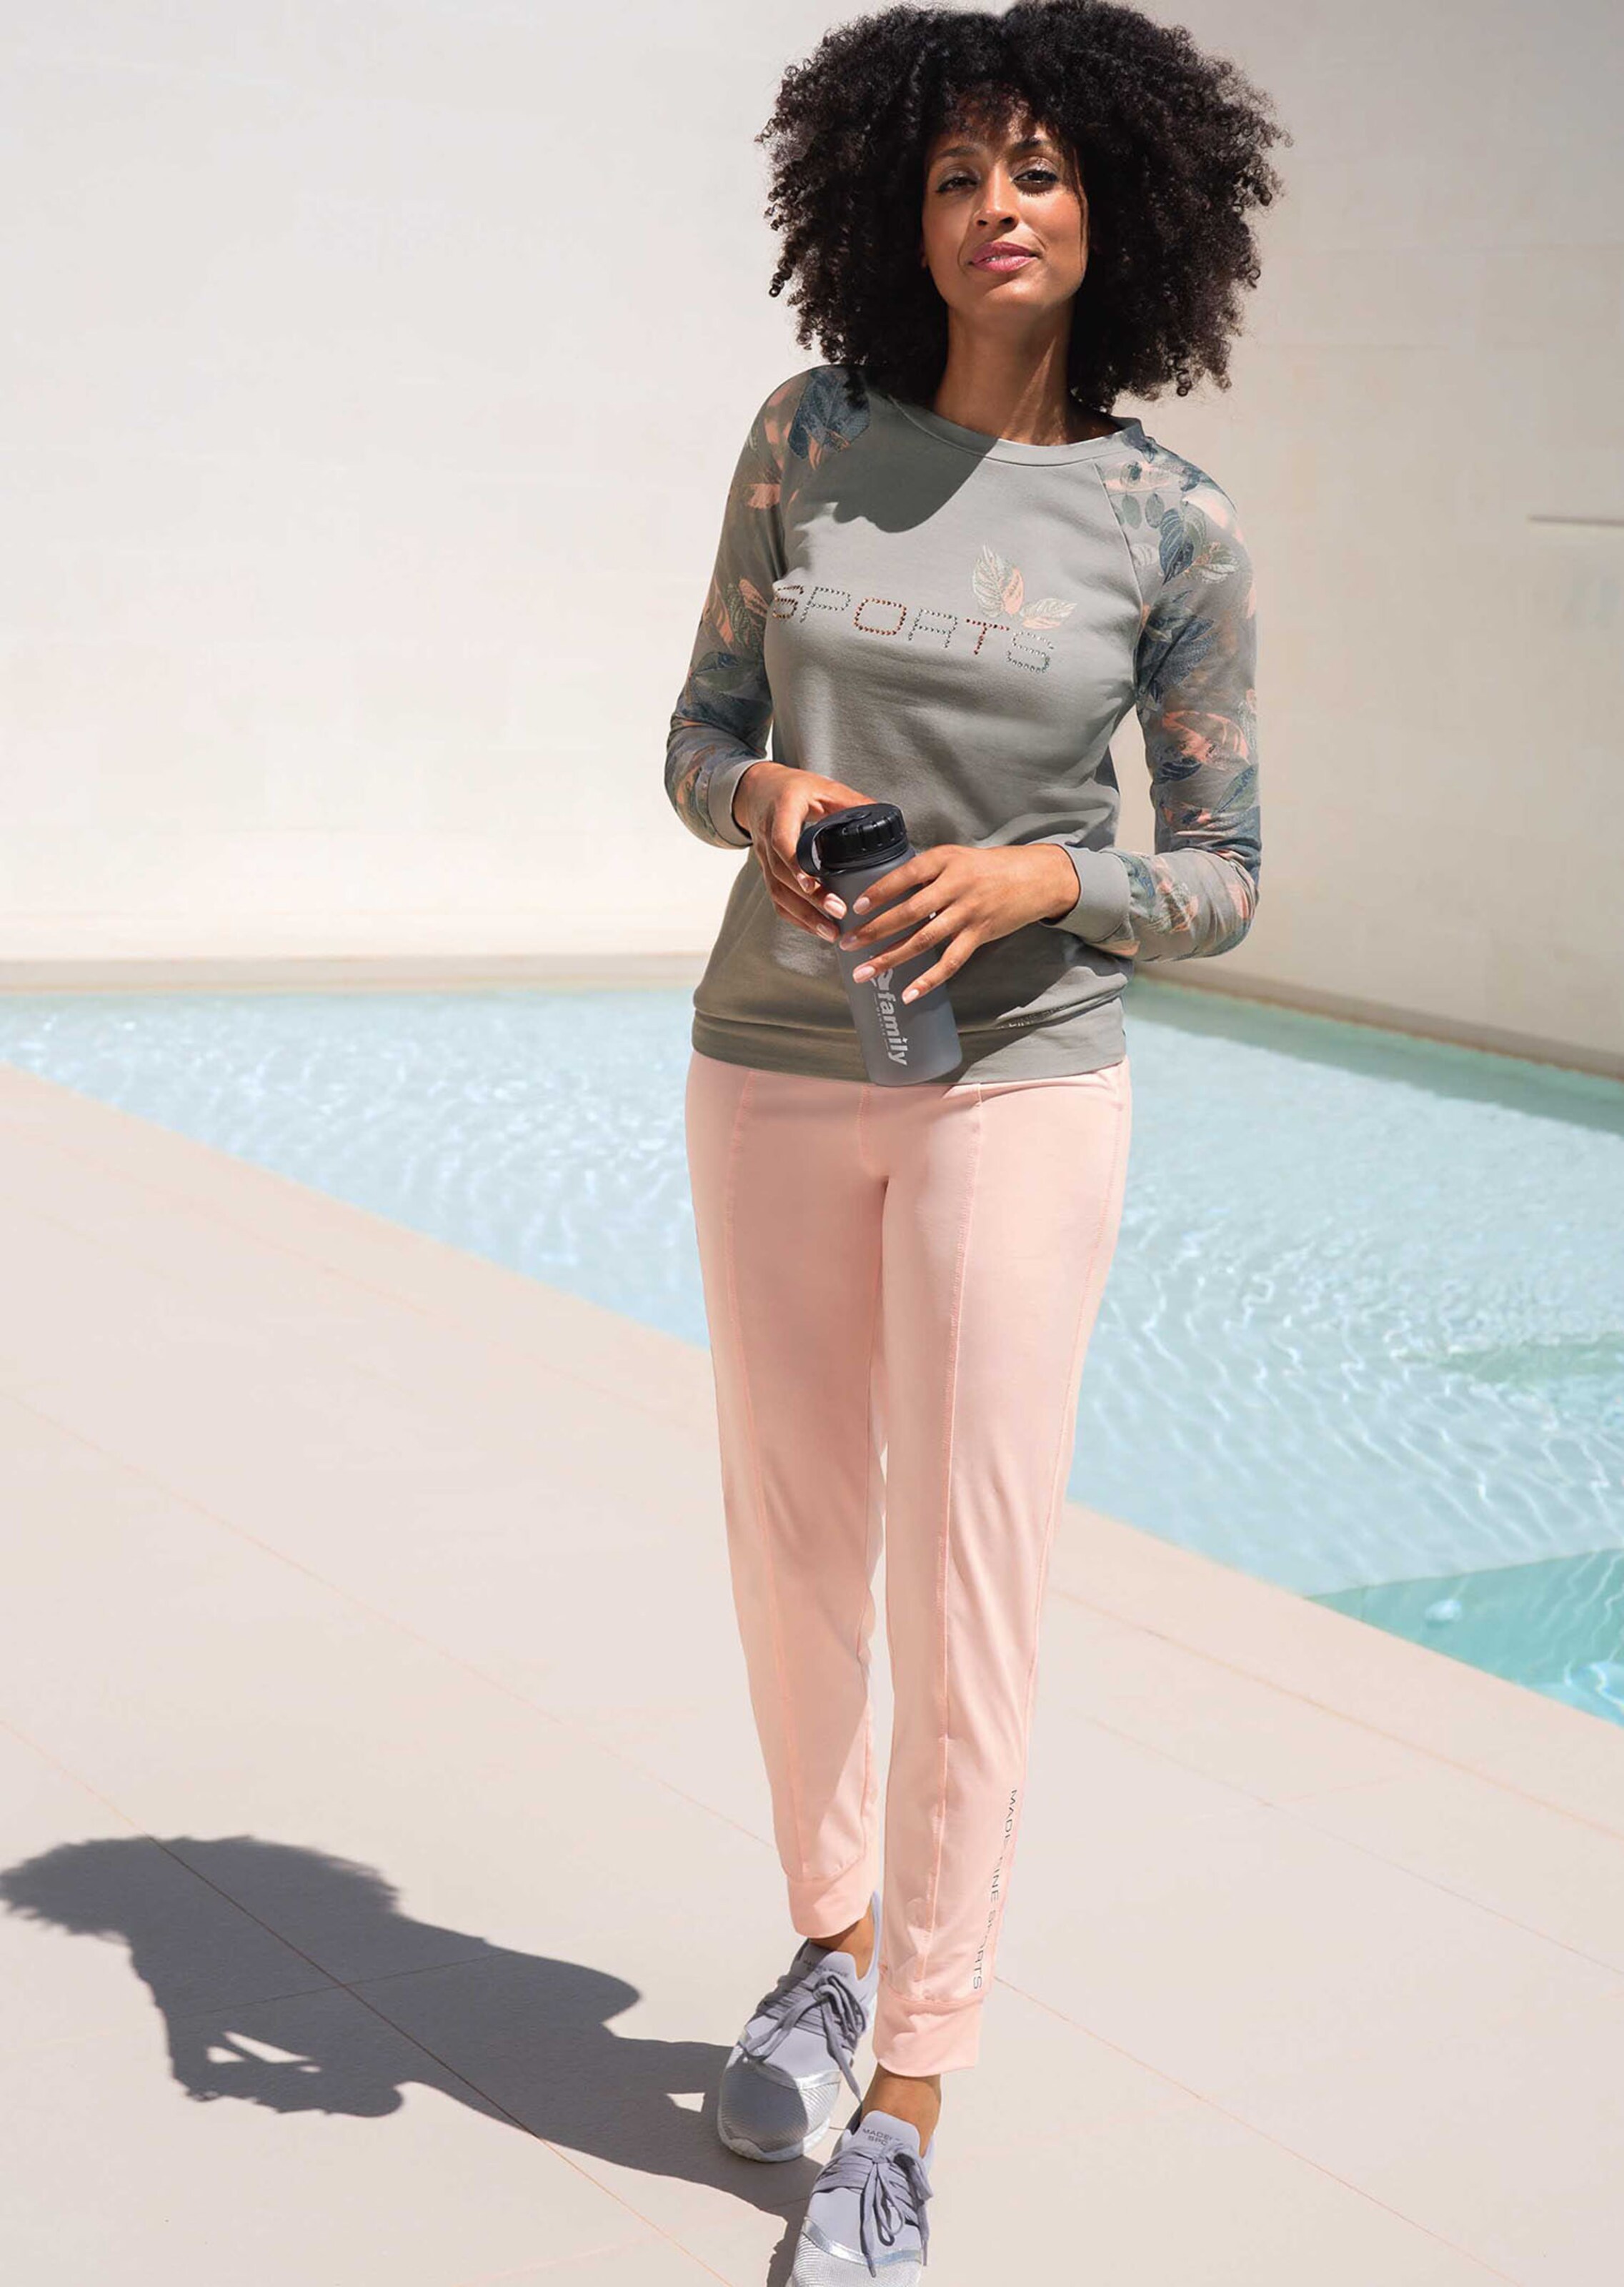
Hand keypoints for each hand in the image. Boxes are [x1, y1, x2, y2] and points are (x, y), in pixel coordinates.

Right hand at [732, 761, 877, 940]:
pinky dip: (795, 917)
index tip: (813, 885)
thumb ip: (850, 802)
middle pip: (781, 876)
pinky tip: (815, 929)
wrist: (759, 791)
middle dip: (809, 900)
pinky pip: (777, 898)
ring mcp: (764, 857)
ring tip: (830, 933)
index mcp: (782, 811)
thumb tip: (884, 817)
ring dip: (803, 916)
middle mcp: (768, 837)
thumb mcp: (823, 787)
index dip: (796, 866)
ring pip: (777, 892)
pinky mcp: (767, 871)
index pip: (782, 842)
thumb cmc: (793, 788)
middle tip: (837, 914)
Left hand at [837, 842, 1079, 1001]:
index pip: (906, 874)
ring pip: (924, 939)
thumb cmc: (988, 867)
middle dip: (875, 929)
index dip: (881, 890)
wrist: (1036, 877)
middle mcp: (956, 885)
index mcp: (945, 860)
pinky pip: (950, 961)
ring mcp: (968, 912)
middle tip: (846, 943)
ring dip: (891, 957)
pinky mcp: (980, 934)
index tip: (856, 906)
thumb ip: (925, 872)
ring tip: (864, 972)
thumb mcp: (955, 857)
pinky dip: (929, 980)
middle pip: (910, 911)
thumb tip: (885, 890)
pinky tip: (908, 993)